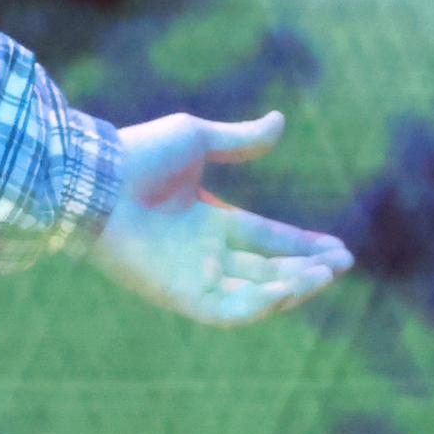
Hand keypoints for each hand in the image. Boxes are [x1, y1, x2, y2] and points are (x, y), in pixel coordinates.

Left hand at [91, 109, 353, 327]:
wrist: (92, 178)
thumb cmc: (137, 153)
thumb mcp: (196, 139)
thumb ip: (239, 140)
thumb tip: (281, 122)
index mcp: (208, 218)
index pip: (266, 238)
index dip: (303, 244)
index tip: (339, 248)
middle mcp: (202, 252)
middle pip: (267, 268)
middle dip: (306, 269)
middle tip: (342, 264)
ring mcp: (191, 276)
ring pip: (253, 293)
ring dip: (292, 287)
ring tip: (324, 273)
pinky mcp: (177, 295)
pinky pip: (226, 311)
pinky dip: (259, 305)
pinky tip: (288, 288)